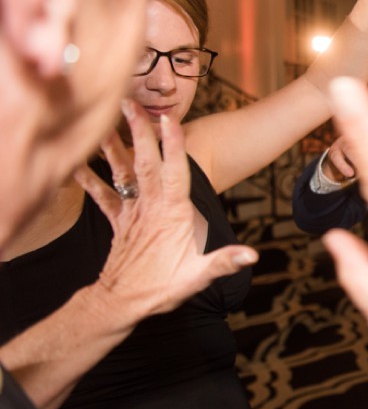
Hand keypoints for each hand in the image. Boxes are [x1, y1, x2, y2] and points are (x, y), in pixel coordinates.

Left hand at [74, 100, 256, 319]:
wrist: (120, 305)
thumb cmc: (160, 290)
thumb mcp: (197, 277)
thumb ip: (224, 262)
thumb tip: (251, 256)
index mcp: (171, 214)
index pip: (175, 172)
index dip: (172, 144)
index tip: (168, 117)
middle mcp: (149, 207)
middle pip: (145, 162)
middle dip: (139, 131)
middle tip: (130, 103)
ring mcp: (131, 212)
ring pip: (123, 172)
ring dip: (115, 145)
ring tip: (107, 118)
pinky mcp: (119, 221)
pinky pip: (101, 195)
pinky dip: (88, 177)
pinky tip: (75, 162)